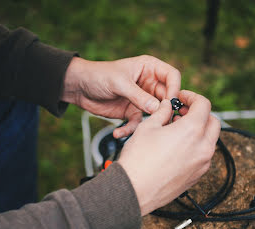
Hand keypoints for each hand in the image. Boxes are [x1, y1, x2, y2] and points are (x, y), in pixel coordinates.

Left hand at [61, 56, 180, 137]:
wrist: (80, 87)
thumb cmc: (99, 76)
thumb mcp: (119, 83)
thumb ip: (138, 96)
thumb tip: (157, 108)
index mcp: (149, 68)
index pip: (172, 76)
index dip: (174, 88)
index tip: (170, 102)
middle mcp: (148, 83)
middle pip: (167, 97)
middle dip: (164, 109)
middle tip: (160, 120)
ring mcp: (141, 99)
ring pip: (154, 113)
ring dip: (148, 123)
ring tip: (138, 130)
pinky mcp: (131, 112)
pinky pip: (137, 124)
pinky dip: (129, 130)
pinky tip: (117, 133)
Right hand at [118, 90, 220, 215]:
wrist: (134, 189)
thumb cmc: (138, 159)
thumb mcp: (147, 127)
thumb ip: (162, 112)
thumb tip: (167, 106)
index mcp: (192, 131)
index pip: (204, 105)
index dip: (192, 97)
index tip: (181, 98)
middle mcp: (202, 147)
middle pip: (213, 122)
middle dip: (199, 113)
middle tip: (181, 112)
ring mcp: (202, 164)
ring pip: (209, 140)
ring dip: (198, 130)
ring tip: (176, 130)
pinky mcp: (197, 176)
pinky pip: (203, 155)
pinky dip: (195, 146)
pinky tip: (176, 146)